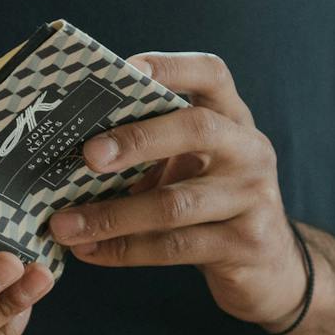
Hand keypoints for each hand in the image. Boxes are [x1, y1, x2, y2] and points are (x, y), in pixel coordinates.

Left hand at [46, 52, 306, 328]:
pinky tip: (91, 252)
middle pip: (197, 129)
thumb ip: (152, 149)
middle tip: (87, 155)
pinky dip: (125, 250)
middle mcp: (250, 151)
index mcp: (233, 119)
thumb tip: (70, 149)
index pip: (211, 75)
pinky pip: (173, 248)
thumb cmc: (212, 206)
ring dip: (113, 216)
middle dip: (137, 139)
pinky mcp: (244, 245)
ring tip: (65, 225)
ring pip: (175, 205)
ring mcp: (253, 199)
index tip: (126, 69)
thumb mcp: (191, 167)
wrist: (269, 267)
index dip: (170, 67)